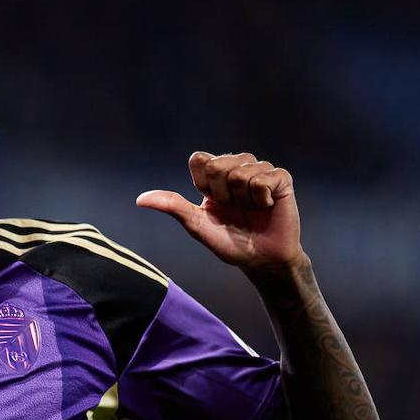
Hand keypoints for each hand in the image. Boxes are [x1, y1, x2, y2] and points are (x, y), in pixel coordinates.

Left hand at [135, 151, 304, 271]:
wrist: (261, 260)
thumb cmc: (229, 243)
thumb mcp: (196, 225)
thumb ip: (172, 207)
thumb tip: (139, 200)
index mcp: (212, 176)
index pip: (199, 159)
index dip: (203, 183)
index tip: (212, 202)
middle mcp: (235, 167)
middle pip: (218, 164)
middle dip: (222, 192)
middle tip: (234, 208)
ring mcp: (259, 170)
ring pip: (241, 171)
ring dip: (243, 198)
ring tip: (251, 208)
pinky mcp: (280, 178)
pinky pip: (263, 179)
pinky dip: (261, 198)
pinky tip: (266, 206)